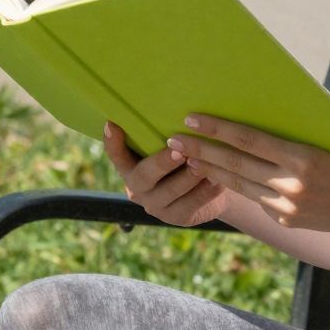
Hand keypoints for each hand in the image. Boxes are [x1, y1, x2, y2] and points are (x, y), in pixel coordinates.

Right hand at [102, 121, 230, 227]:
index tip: (112, 124)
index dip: (113, 143)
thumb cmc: (184, 157)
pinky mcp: (176, 218)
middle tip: (180, 151)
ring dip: (188, 176)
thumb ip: (166, 136)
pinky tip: (217, 179)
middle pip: (145, 175)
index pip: (116, 156)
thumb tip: (175, 111)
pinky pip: (191, 205)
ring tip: (203, 162)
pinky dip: (205, 191)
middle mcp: (137, 188)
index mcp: (129, 167)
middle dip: (162, 162)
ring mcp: (156, 205)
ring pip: (171, 191)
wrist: (207, 188)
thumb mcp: (171, 147)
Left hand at [165, 115, 329, 234]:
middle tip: (173, 138)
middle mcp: (292, 186)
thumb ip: (295, 128)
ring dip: (210, 170)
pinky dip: (235, 185)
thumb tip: (259, 103)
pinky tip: (215, 174)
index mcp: (303, 159)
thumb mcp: (328, 137)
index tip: (192, 119)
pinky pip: (256, 199)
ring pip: (239, 185)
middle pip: (236, 165)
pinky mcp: (286, 221)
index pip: (250, 140)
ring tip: (185, 156)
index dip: (218, 129)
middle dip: (202, 151)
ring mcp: (288, 207)